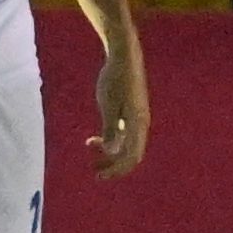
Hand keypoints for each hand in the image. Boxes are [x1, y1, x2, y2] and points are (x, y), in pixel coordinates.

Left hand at [89, 38, 149, 179]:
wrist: (124, 57)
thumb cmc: (114, 79)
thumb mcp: (108, 104)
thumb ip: (110, 128)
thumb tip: (112, 152)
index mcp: (138, 124)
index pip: (131, 156)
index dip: (117, 170)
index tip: (98, 175)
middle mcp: (141, 124)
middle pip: (131, 154)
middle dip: (113, 165)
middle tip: (94, 170)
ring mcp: (138, 118)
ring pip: (127, 144)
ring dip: (111, 152)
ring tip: (90, 149)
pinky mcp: (132, 112)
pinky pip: (125, 134)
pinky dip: (112, 140)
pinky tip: (95, 138)